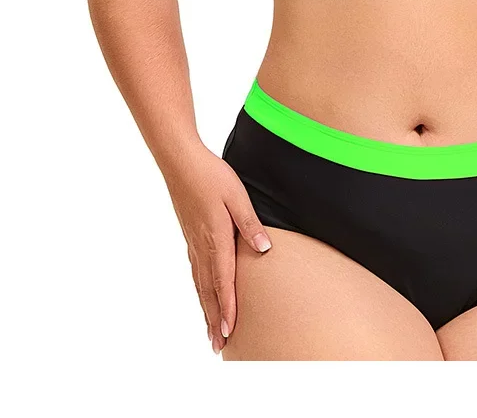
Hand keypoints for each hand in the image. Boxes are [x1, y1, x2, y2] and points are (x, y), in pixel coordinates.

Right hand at [163, 144, 271, 354]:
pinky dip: (199, 290)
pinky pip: (195, 271)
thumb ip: (250, 224)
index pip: (223, 281)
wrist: (180, 161)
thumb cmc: (211, 176)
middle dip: (214, 319)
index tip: (230, 332)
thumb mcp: (237, 196)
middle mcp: (201, 246)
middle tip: (218, 346)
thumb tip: (264, 249)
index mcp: (215, 238)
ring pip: (199, 284)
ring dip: (206, 309)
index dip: (227, 308)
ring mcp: (193, 242)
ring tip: (210, 331)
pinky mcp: (189, 235)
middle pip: (208, 291)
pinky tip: (202, 294)